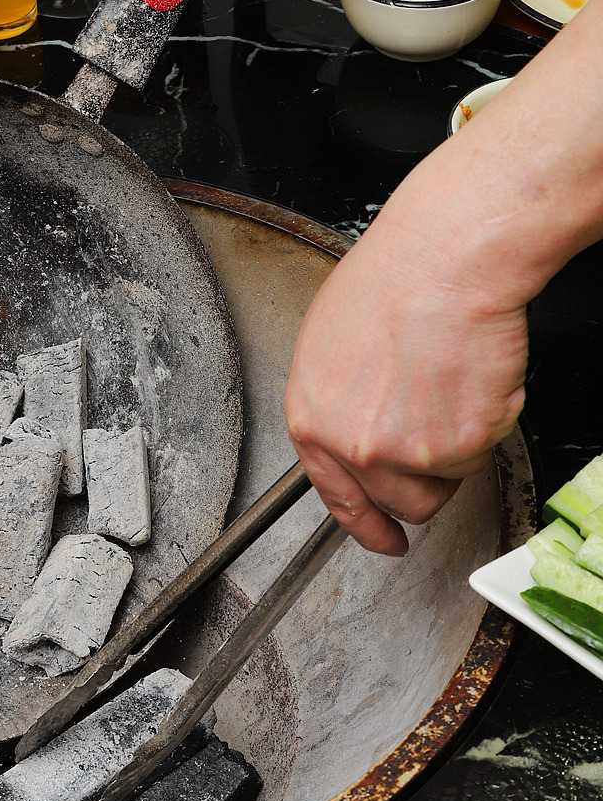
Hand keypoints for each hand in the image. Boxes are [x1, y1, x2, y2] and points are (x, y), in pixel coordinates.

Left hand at [284, 206, 527, 555]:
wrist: (444, 262)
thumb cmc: (391, 281)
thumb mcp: (327, 342)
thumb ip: (338, 402)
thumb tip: (353, 424)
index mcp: (312, 420)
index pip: (338, 498)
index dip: (368, 526)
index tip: (385, 539)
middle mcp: (354, 447)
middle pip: (402, 502)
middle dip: (424, 476)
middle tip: (438, 429)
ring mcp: (407, 453)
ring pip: (446, 482)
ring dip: (456, 451)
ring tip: (450, 391)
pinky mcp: (458, 447)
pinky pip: (482, 451)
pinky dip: (487, 420)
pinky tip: (469, 377)